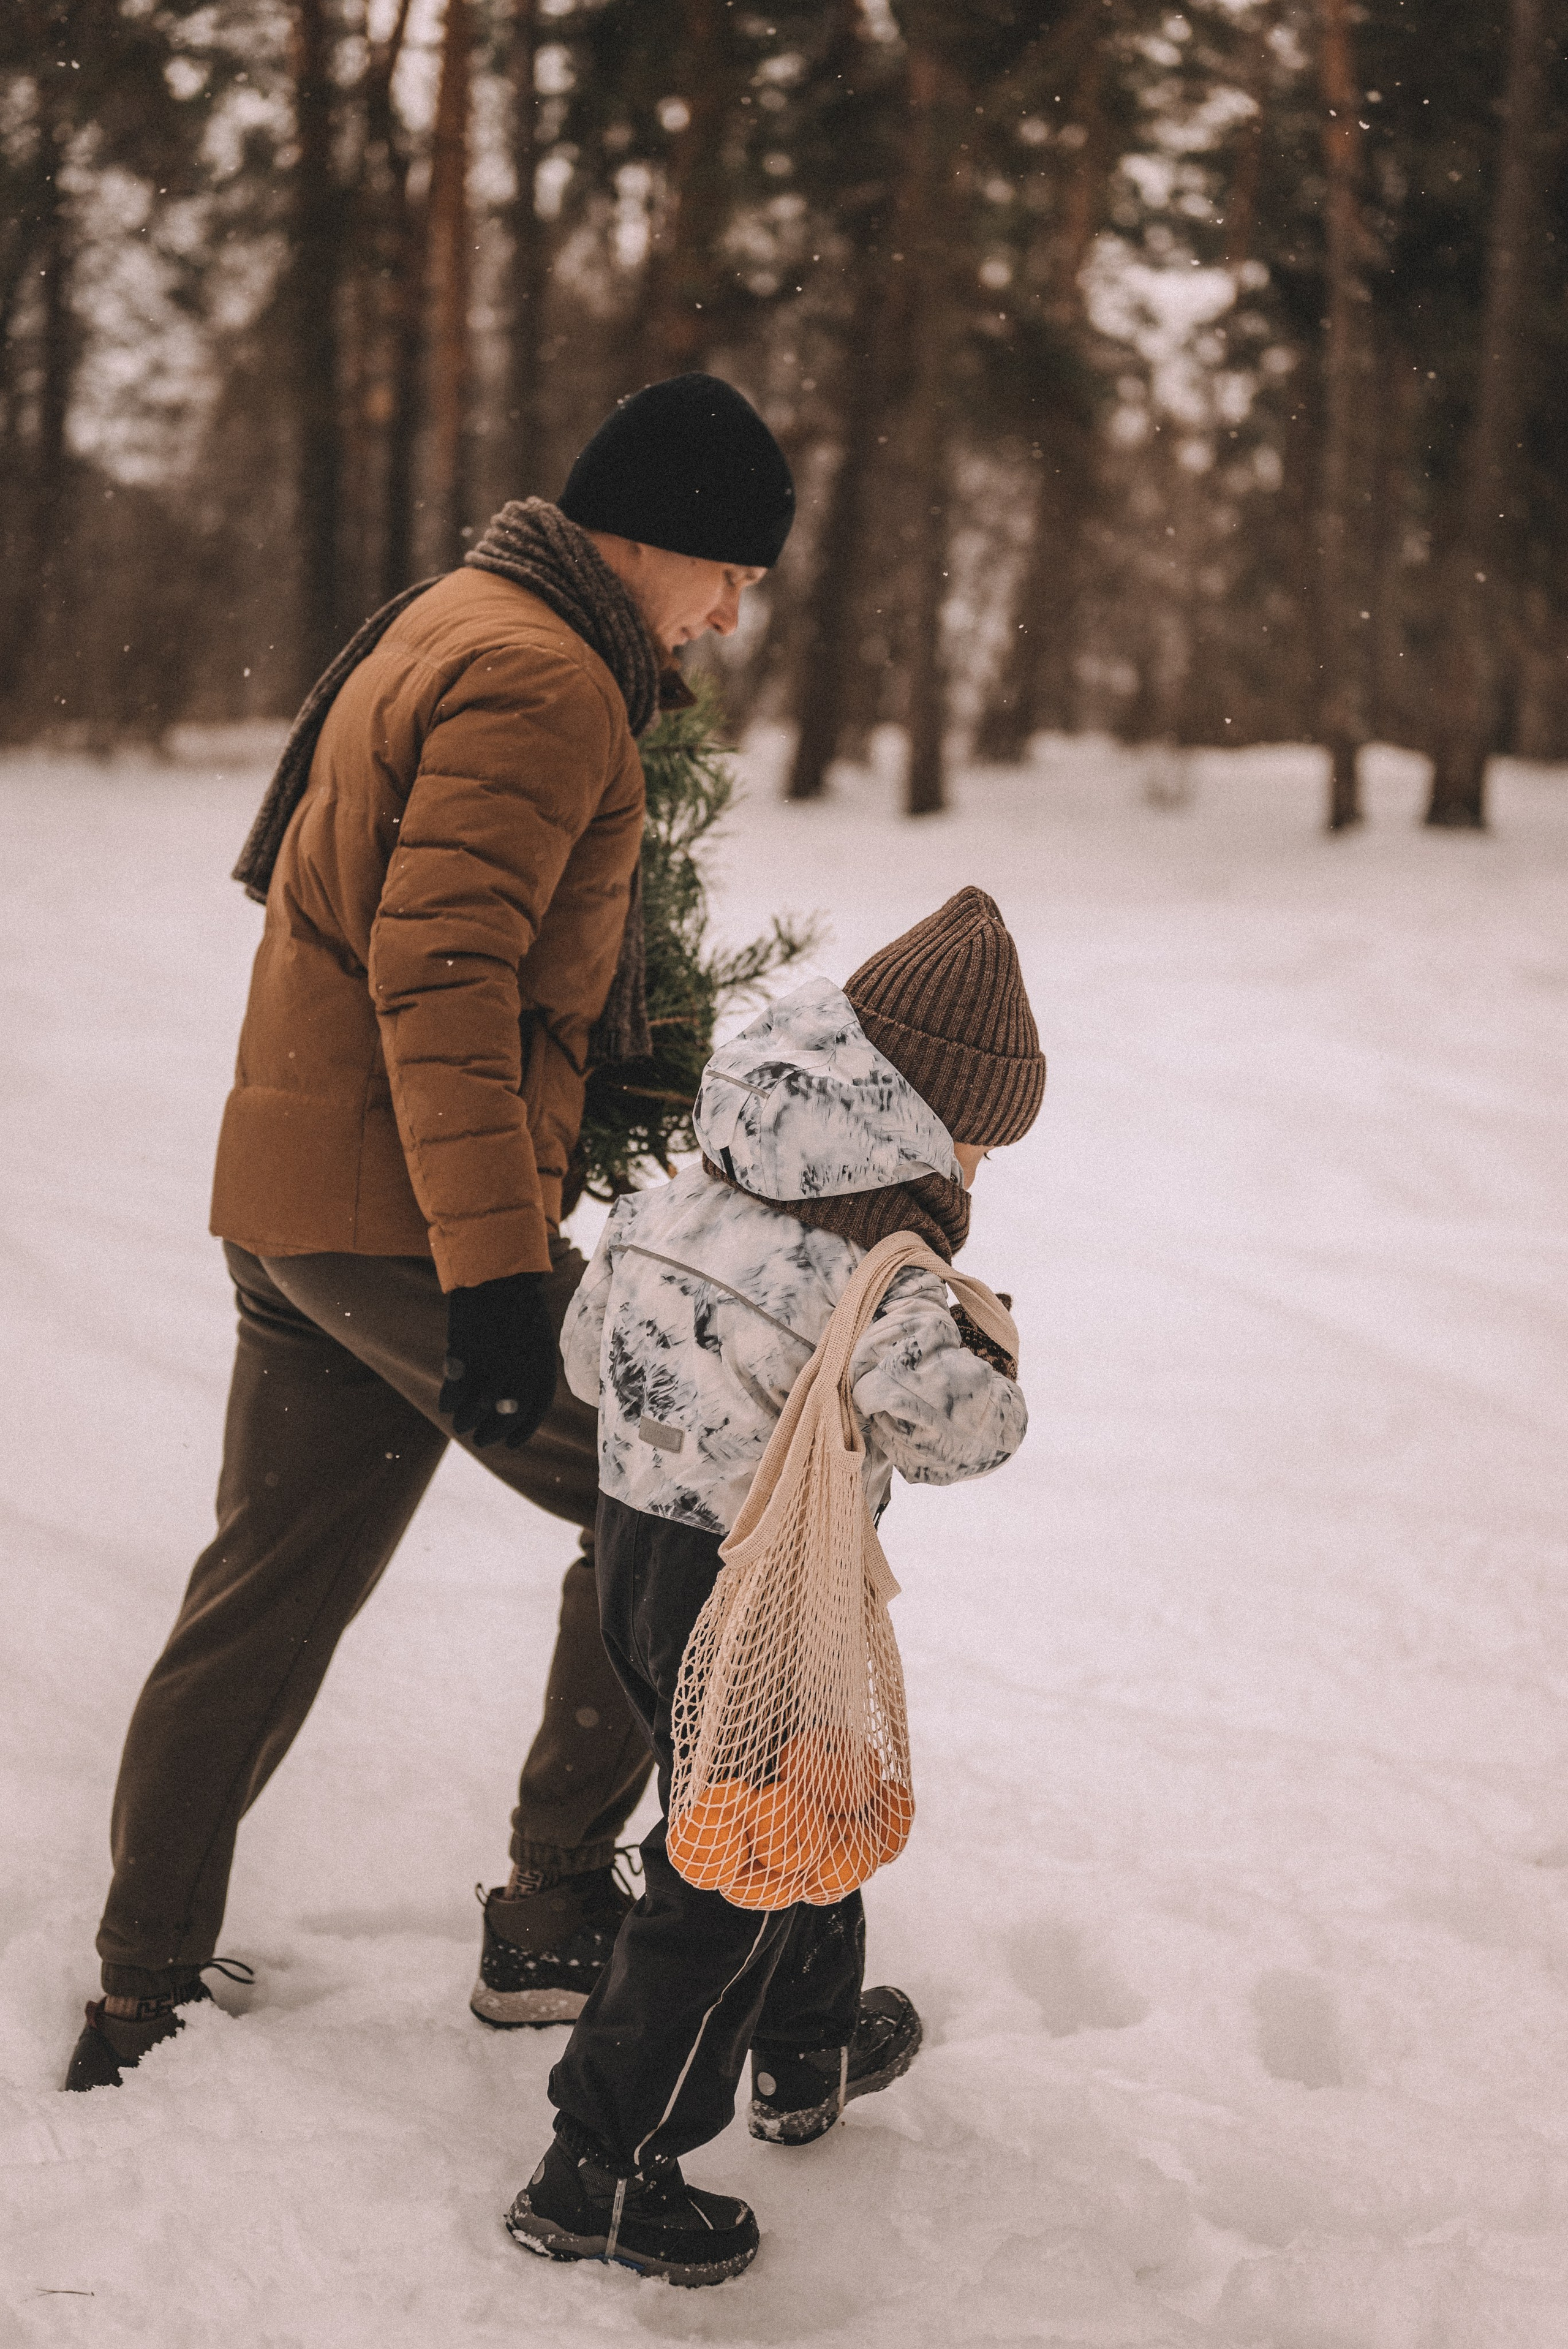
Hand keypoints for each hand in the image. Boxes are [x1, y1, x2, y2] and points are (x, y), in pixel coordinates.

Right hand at [439, 1272, 557, 1448]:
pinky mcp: (466, 1357)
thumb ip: (528, 1373)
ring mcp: (492, 1366)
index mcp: (542, 1368)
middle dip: (492, 1434)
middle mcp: (521, 1372)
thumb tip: (512, 1407)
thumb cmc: (518, 1309)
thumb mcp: (535, 1342)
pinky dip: (448, 1402)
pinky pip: (453, 1393)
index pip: (534, 1413)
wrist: (497, 1276)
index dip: (521, 1432)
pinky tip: (446, 1403)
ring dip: (466, 1421)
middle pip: (505, 1417)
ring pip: (476, 1410)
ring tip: (461, 1423)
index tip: (510, 1444)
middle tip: (481, 1441)